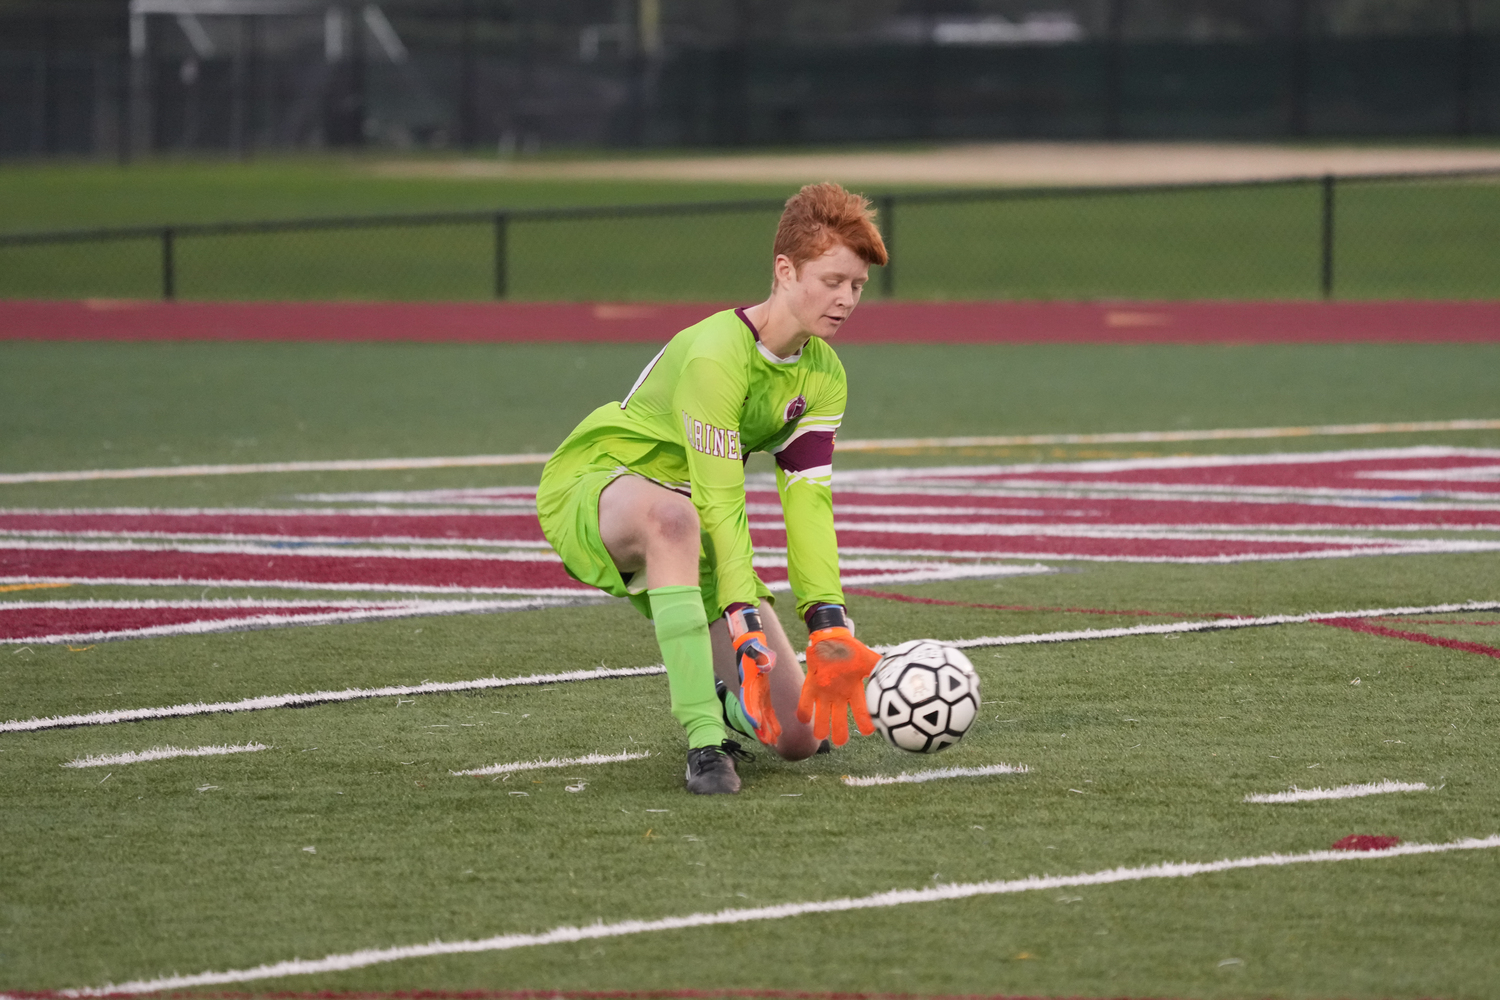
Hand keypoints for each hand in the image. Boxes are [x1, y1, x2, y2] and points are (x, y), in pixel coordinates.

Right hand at [727, 605, 780, 744]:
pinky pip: (766, 710)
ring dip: (766, 728)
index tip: (757, 724)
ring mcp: (756, 693)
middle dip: (760, 727)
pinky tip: (776, 732)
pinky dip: (770, 721)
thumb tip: (766, 663)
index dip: (751, 712)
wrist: (750, 644)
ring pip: (760, 714)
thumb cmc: (754, 647)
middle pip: (754, 712)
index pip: (748, 699)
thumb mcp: (758, 650)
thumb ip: (762, 657)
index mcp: (748, 681)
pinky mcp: (762, 693)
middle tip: (767, 741)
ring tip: (773, 742)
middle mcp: (750, 690)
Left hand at [797, 626, 879, 745]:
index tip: (868, 732)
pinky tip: (803, 719)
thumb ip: (879, 667)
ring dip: (821, 725)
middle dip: (839, 731)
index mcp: (853, 690)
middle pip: (839, 718)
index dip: (864, 721)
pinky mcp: (811, 685)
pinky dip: (804, 710)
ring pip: (822, 713)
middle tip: (840, 742)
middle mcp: (838, 695)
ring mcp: (824, 692)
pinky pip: (806, 701)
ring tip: (821, 735)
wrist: (831, 638)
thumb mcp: (867, 658)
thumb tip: (896, 671)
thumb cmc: (850, 649)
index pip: (861, 710)